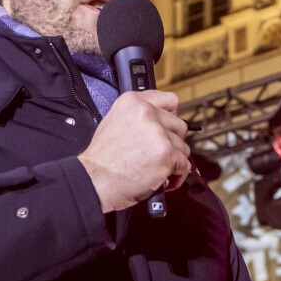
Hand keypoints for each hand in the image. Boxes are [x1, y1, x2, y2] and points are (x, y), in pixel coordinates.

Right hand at [79, 90, 190, 212]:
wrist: (95, 180)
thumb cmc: (103, 159)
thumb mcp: (114, 122)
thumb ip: (139, 117)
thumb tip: (160, 122)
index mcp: (133, 102)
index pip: (169, 100)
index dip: (173, 116)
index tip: (171, 127)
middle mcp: (147, 113)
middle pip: (179, 125)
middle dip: (173, 142)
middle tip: (162, 154)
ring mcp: (158, 133)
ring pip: (183, 146)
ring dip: (175, 160)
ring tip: (160, 169)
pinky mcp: (166, 154)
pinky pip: (185, 165)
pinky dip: (178, 175)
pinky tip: (166, 180)